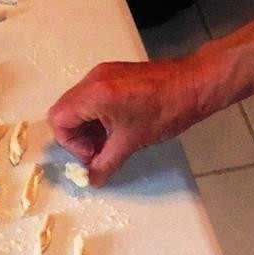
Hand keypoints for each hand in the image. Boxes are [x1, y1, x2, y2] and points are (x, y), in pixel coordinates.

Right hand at [46, 55, 228, 184]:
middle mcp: (93, 80)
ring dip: (86, 127)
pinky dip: (96, 115)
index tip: (92, 154)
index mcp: (94, 95)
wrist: (194, 84)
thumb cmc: (166, 110)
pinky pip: (92, 97)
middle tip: (96, 151)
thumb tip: (93, 179)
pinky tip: (115, 128)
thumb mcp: (132, 142)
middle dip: (76, 136)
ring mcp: (102, 75)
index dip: (71, 144)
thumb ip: (106, 163)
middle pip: (64, 111)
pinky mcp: (113, 75)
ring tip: (107, 142)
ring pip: (77, 105)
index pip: (59, 120)